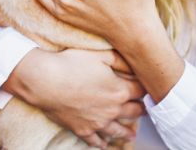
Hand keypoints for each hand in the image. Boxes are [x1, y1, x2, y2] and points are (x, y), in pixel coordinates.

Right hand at [3, 48, 145, 148]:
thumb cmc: (72, 64)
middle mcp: (113, 110)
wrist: (46, 81)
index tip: (148, 88)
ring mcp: (98, 122)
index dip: (146, 88)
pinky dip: (102, 143)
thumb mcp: (101, 55)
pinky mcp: (82, 130)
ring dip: (127, 132)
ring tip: (132, 134)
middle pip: (134, 112)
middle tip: (145, 110)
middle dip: (141, 110)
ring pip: (118, 130)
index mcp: (120, 90)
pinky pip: (96, 140)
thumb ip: (120, 60)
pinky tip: (105, 144)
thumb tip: (134, 63)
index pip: (141, 91)